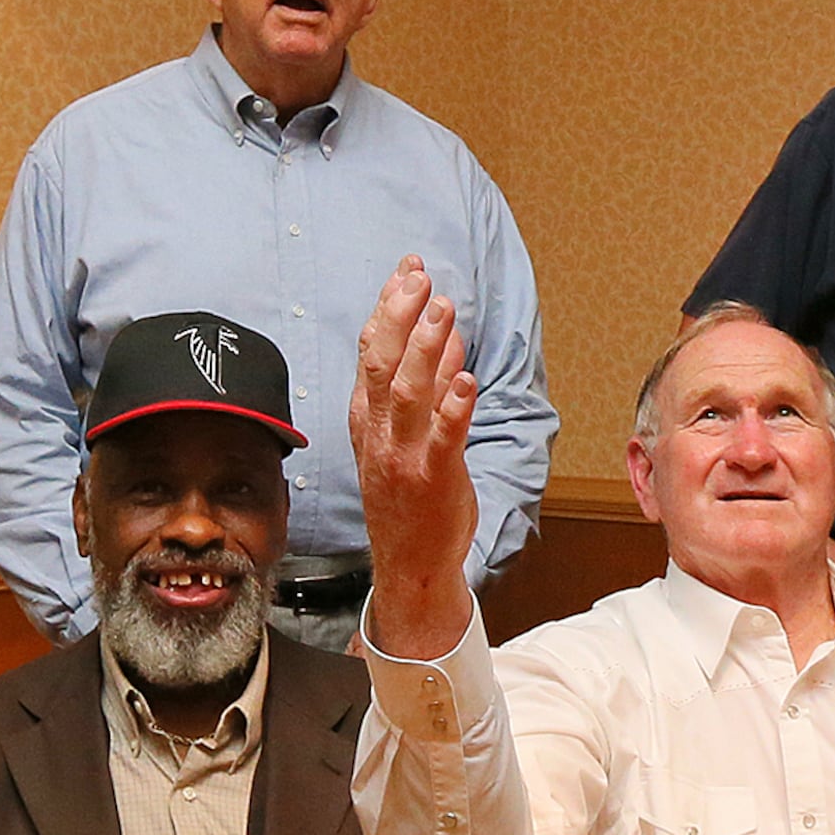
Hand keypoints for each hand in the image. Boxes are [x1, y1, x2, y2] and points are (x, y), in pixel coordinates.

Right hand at [351, 259, 479, 662]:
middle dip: (400, 317)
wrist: (412, 563)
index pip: (370, 353)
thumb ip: (426, 385)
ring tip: (444, 310)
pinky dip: (453, 407)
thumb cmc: (411, 496)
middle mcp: (380, 433)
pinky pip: (442, 439)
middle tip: (420, 278)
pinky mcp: (433, 478)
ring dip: (426, 349)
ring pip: (408, 394)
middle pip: (382, 364)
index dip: (387, 308)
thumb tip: (446, 336)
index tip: (406, 270)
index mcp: (368, 419)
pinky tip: (466, 379)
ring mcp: (404, 456)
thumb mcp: (405, 435)